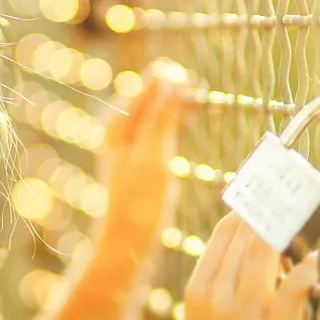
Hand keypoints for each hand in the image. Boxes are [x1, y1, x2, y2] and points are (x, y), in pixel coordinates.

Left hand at [94, 61, 187, 263]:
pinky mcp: (138, 159)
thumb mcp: (153, 155)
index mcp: (117, 123)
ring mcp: (128, 144)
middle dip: (175, 90)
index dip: (170, 78)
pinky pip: (157, 129)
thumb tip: (171, 80)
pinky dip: (174, 123)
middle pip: (151, 97)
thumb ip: (161, 117)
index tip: (192, 78)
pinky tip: (188, 125)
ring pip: (156, 113)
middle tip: (200, 90)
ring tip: (202, 104)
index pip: (146, 85)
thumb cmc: (139, 202)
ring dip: (177, 106)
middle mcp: (119, 130)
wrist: (127, 241)